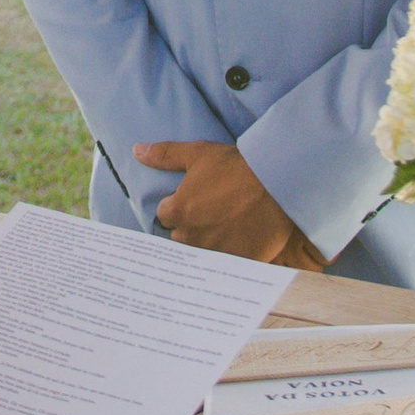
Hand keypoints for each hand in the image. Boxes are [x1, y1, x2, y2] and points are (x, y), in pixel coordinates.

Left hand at [133, 141, 324, 266]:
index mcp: (179, 211)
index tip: (190, 199)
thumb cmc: (236, 167)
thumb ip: (164, 155)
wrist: (278, 184)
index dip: (176, 206)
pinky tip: (239, 241)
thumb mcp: (197, 154)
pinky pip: (226, 263)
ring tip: (225, 226)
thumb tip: (136, 151)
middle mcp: (193, 237)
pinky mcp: (238, 262)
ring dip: (208, 241)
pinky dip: (229, 253)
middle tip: (209, 212)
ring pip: (201, 251)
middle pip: (180, 236)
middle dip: (189, 227)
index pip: (164, 216)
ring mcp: (215, 252)